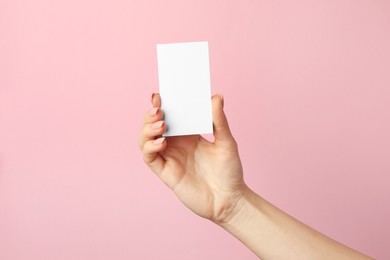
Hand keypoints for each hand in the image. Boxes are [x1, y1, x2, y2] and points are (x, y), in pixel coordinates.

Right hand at [139, 93, 245, 222]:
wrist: (230, 199)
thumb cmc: (230, 171)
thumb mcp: (226, 142)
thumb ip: (219, 120)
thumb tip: (217, 96)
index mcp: (189, 134)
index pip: (170, 116)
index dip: (161, 105)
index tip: (160, 94)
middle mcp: (176, 144)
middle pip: (153, 125)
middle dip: (151, 115)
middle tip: (158, 109)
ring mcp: (169, 158)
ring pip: (146, 140)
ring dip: (148, 130)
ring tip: (162, 125)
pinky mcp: (166, 172)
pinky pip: (150, 158)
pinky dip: (150, 147)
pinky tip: (162, 142)